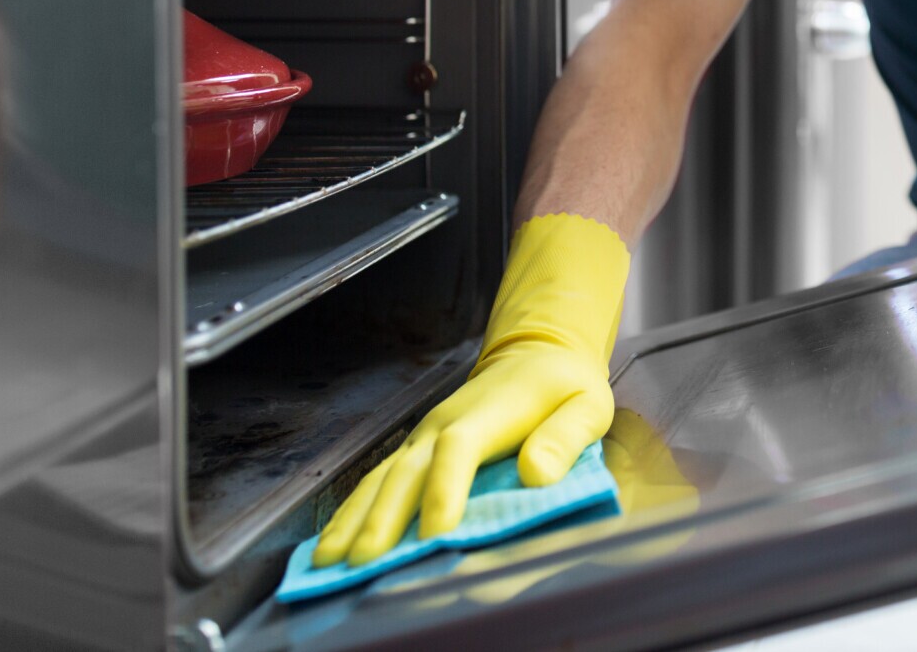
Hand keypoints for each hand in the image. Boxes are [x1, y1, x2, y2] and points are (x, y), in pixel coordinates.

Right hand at [312, 213, 629, 567]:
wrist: (536, 354)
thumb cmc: (564, 387)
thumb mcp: (586, 406)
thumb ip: (565, 437)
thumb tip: (536, 472)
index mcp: (488, 414)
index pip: (460, 450)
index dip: (446, 489)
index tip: (437, 533)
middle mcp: (444, 425)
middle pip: (407, 470)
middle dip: (384, 517)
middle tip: (364, 562)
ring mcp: (424, 436)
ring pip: (381, 477)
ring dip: (354, 517)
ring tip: (329, 560)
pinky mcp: (415, 449)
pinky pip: (376, 480)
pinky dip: (352, 509)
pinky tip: (332, 540)